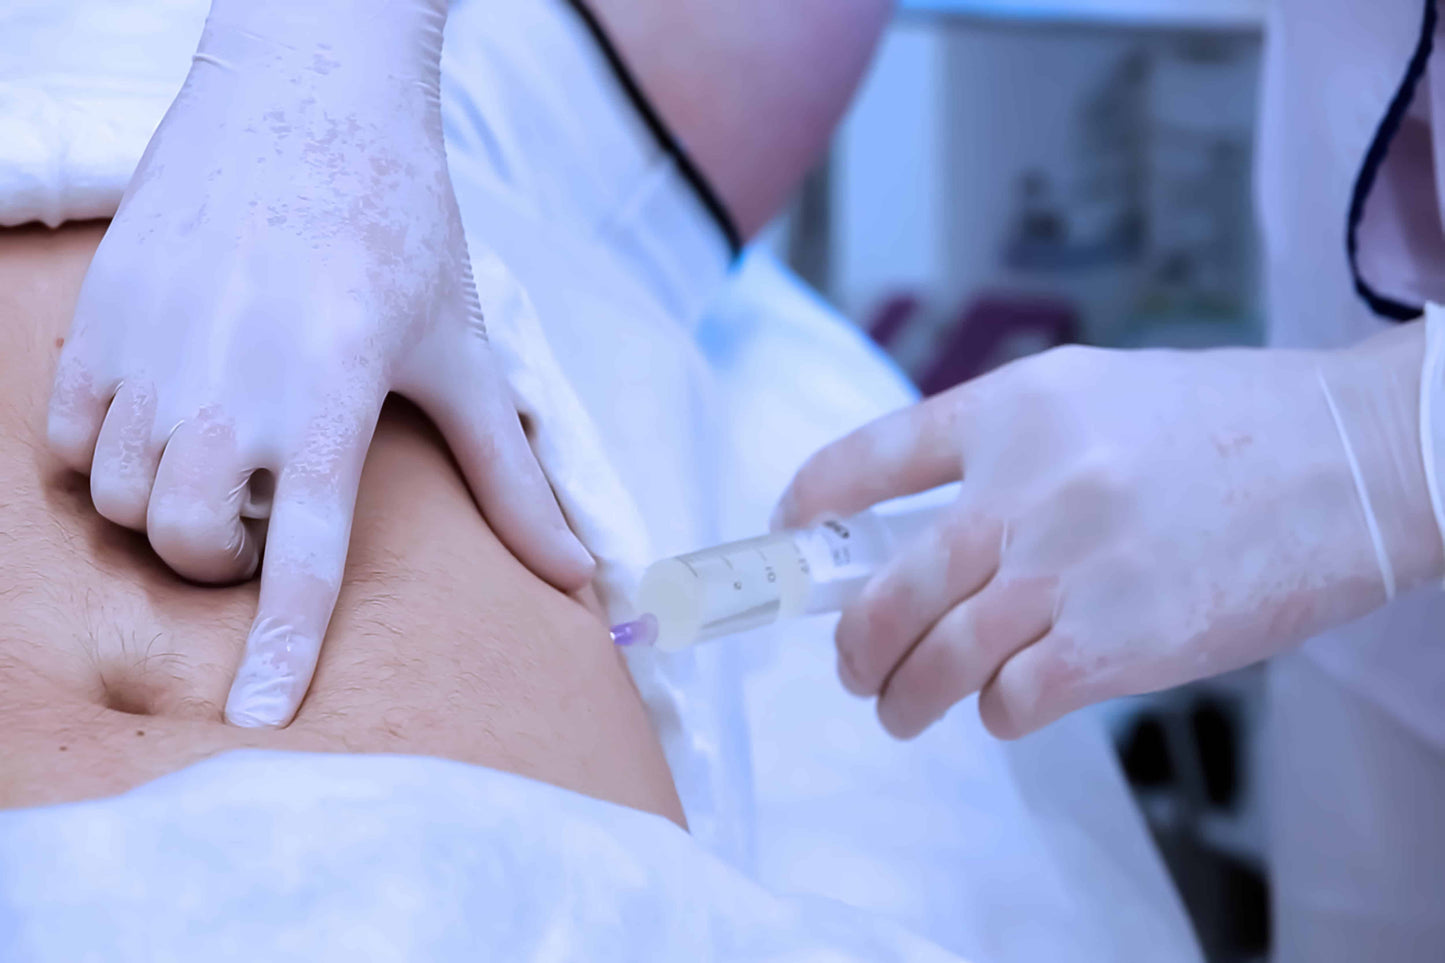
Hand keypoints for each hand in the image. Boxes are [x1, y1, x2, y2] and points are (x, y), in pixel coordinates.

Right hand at [46, 0, 592, 727]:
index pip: (303, 556)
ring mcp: (153, 346)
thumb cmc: (400, 229)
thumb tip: (576, 573)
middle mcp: (233, 380)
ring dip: (162, 510)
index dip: (282, 648)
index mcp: (334, 396)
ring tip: (215, 457)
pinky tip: (157, 421)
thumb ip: (510, 474)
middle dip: (219, 562)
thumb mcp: (464, 353)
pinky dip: (100, 459)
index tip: (261, 719)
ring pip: (117, 500)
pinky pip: (61, 441)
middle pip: (187, 544)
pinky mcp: (98, 316)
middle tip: (259, 514)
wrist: (308, 101)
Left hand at [774, 329, 1443, 738]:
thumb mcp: (1092, 396)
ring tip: (903, 708)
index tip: (789, 534)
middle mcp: (1029, 483)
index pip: (870, 457)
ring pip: (937, 656)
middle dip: (852, 644)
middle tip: (852, 667)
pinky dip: (996, 710)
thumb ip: (1000, 447)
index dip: (810, 503)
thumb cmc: (1224, 427)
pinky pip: (1012, 698)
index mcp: (1015, 407)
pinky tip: (1008, 702)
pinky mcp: (1121, 641)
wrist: (1353, 460)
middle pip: (886, 585)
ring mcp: (1070, 565)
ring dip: (906, 697)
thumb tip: (916, 527)